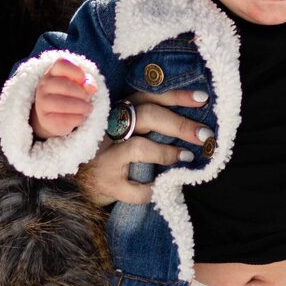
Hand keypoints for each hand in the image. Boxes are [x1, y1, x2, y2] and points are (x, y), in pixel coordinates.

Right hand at [30, 59, 97, 138]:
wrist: (54, 116)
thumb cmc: (71, 95)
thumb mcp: (80, 85)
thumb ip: (88, 82)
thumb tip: (91, 87)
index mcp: (53, 72)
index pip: (62, 63)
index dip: (76, 70)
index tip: (83, 79)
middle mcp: (44, 85)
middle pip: (64, 85)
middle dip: (82, 93)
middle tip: (87, 99)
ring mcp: (42, 102)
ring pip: (63, 104)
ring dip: (81, 107)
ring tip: (88, 108)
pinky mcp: (45, 119)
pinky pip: (64, 119)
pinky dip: (77, 119)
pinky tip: (80, 117)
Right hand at [76, 88, 212, 206]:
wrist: (80, 182)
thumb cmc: (111, 151)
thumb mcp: (124, 129)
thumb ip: (149, 122)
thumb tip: (192, 121)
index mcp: (118, 112)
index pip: (148, 96)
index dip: (176, 96)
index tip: (202, 99)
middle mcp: (109, 130)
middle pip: (147, 117)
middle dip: (180, 125)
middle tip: (205, 134)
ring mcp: (106, 158)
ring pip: (139, 148)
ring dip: (168, 152)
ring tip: (187, 157)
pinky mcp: (108, 185)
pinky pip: (136, 188)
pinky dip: (154, 189)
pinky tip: (165, 187)